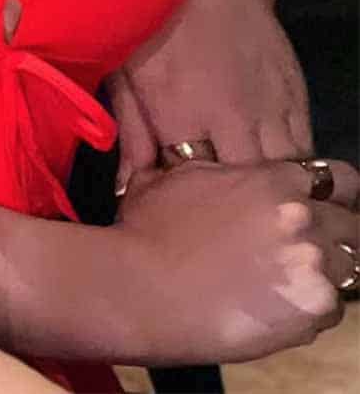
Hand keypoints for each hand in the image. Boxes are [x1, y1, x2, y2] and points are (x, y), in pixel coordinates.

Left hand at [107, 0, 311, 191]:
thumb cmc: (146, 18)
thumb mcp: (125, 75)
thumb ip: (132, 135)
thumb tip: (126, 190)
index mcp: (184, 120)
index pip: (197, 191)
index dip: (191, 203)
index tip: (182, 206)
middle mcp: (235, 121)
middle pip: (248, 190)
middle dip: (236, 206)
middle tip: (222, 212)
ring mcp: (272, 105)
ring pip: (286, 172)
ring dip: (269, 187)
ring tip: (253, 198)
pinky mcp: (295, 89)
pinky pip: (306, 143)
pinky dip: (293, 162)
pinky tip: (276, 168)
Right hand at [114, 157, 359, 364]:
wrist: (140, 288)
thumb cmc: (148, 228)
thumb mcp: (175, 177)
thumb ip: (213, 169)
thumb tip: (214, 163)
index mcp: (275, 180)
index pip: (341, 180)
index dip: (335, 193)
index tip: (321, 204)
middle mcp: (304, 220)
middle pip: (354, 226)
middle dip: (337, 234)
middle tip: (307, 246)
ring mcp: (313, 269)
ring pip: (349, 269)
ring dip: (327, 272)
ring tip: (292, 281)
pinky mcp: (310, 315)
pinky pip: (332, 312)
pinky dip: (312, 310)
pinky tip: (278, 308)